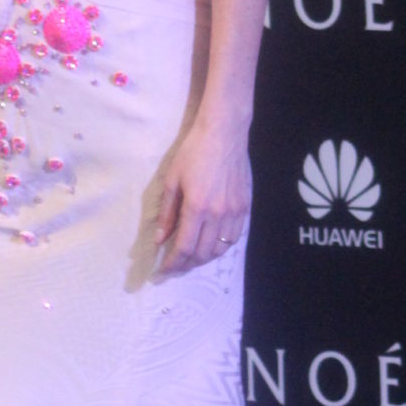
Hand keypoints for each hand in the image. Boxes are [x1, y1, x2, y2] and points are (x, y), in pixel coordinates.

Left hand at [154, 115, 251, 274]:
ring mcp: (234, 211)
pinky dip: (221, 247)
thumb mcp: (172, 180)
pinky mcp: (245, 206)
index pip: (184, 247)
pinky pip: (234, 237)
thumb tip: (160, 239)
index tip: (163, 271)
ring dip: (204, 259)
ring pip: (220, 248)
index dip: (173, 264)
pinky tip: (211, 246)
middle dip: (186, 265)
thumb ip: (168, 213)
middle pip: (203, 252)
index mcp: (197, 207)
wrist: (224, 134)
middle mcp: (218, 213)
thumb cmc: (193, 152)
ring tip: (191, 260)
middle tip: (175, 268)